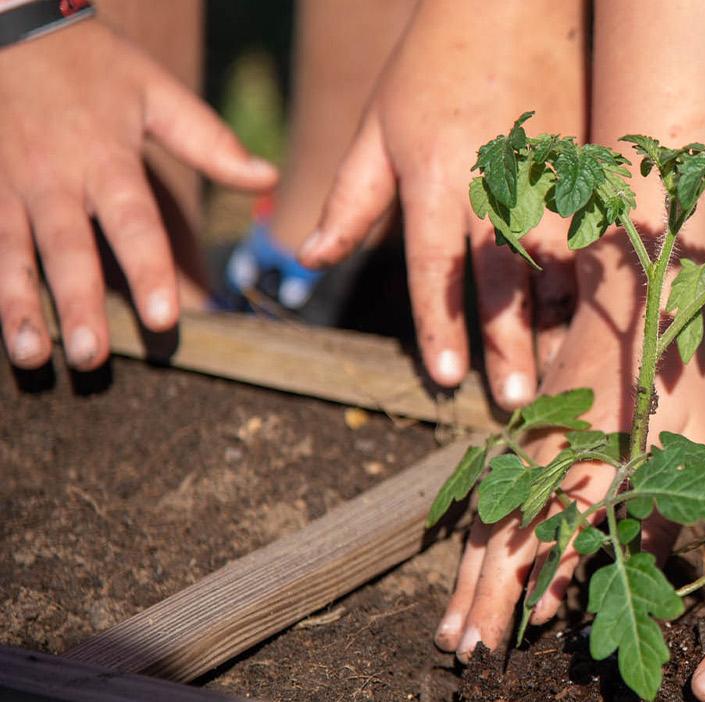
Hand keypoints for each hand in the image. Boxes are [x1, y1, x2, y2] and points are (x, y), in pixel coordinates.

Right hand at [0, 20, 275, 369]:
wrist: (10, 30)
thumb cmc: (94, 65)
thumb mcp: (155, 92)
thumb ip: (209, 141)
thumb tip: (269, 177)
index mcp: (106, 159)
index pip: (133, 223)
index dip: (149, 271)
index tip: (164, 320)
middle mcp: (54, 180)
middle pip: (67, 250)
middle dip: (78, 305)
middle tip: (92, 358)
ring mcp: (9, 188)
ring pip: (12, 255)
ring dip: (19, 309)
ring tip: (32, 358)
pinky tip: (3, 329)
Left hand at [299, 0, 584, 409]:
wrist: (514, 1)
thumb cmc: (433, 62)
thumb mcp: (378, 126)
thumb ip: (350, 197)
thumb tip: (310, 258)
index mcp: (436, 178)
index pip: (436, 269)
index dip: (440, 326)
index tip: (445, 376)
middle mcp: (495, 184)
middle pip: (504, 280)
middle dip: (510, 345)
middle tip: (515, 401)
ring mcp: (550, 176)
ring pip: (563, 263)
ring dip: (563, 322)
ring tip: (567, 372)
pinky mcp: (590, 166)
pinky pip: (598, 234)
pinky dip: (598, 277)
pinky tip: (600, 316)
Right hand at [433, 268, 704, 660]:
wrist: (631, 296)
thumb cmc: (680, 373)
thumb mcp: (697, 440)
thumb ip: (666, 506)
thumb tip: (633, 569)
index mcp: (604, 450)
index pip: (567, 524)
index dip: (550, 576)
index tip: (536, 624)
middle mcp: (554, 450)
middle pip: (511, 532)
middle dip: (489, 597)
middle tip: (471, 652)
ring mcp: (529, 443)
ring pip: (489, 521)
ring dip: (470, 581)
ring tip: (454, 634)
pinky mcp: (522, 438)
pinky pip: (490, 502)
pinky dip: (476, 547)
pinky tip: (468, 581)